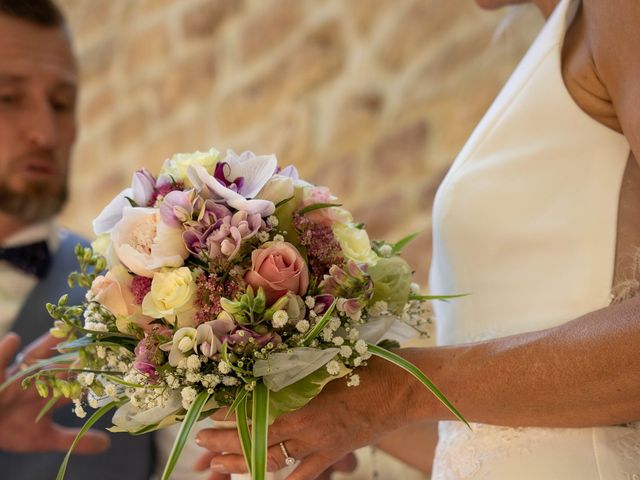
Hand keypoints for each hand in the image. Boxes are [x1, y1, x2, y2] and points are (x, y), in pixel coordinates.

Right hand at [0, 332, 109, 452]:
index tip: (114, 359)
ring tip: (62, 325)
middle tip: (95, 332)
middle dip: (75, 349)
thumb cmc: (13, 429)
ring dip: (46, 342)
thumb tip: (107, 445)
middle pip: (59, 361)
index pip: (76, 379)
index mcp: (51, 390)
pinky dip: (3, 352)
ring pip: (32, 356)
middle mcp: (37, 378)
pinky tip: (12, 339)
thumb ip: (73, 439)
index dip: (93, 371)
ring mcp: (15, 375)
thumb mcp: (43, 437)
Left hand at [195, 356, 410, 479]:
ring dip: (241, 462)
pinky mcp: (333, 454)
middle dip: (222, 440)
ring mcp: (318, 444)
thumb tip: (262, 368)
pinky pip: (304, 476)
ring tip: (215, 464)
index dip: (225, 411)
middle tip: (199, 441)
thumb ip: (295, 368)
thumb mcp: (326, 358)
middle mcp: (304, 424)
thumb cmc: (367, 363)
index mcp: (300, 396)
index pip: (252, 408)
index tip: (204, 409)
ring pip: (271, 460)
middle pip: (254, 436)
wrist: (402, 388)